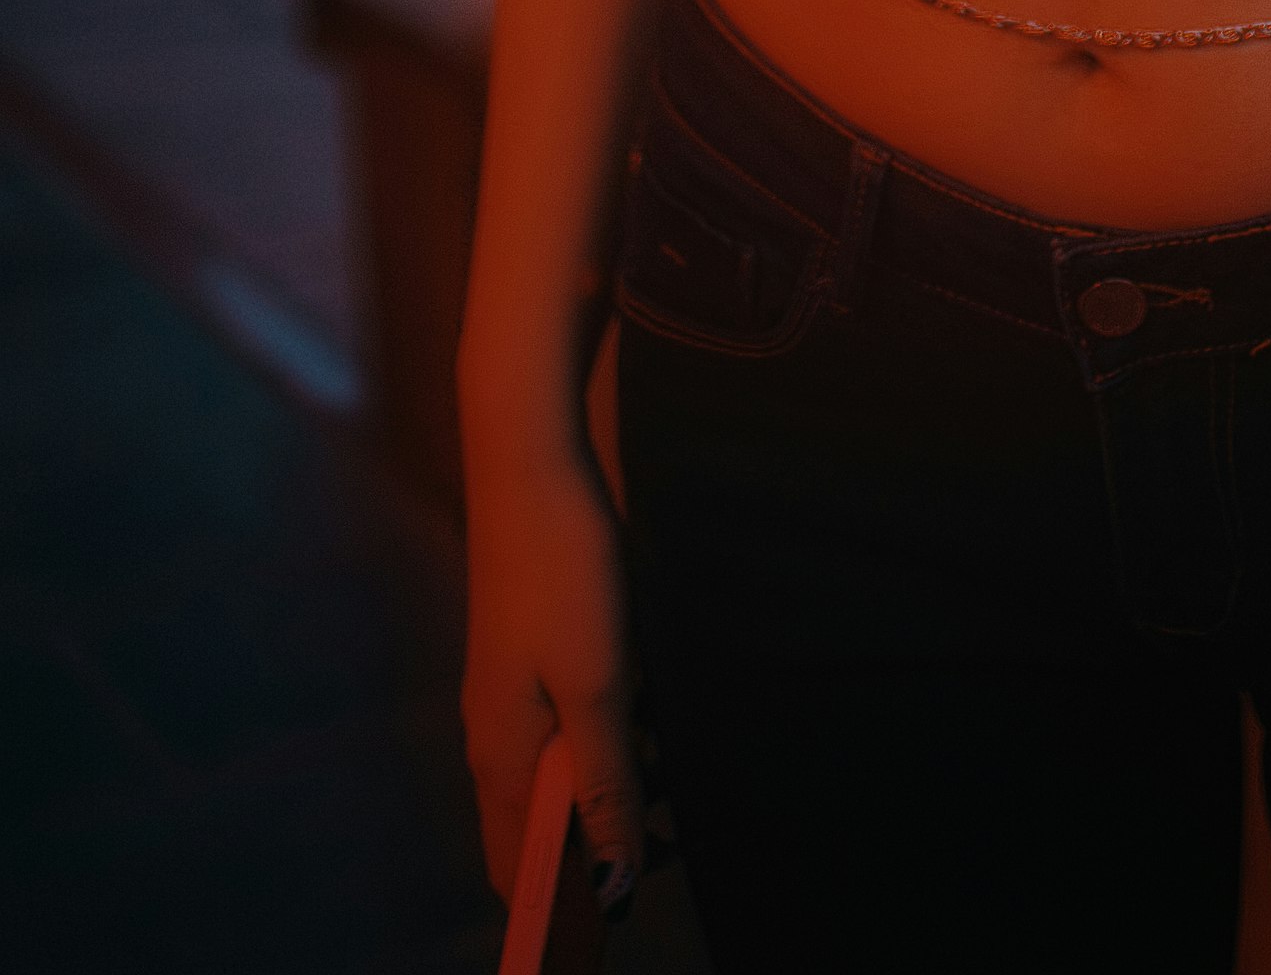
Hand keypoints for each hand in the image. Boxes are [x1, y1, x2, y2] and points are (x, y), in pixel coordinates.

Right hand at [461, 444, 645, 910]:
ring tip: (671, 774)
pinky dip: (606, 740)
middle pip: (539, 830)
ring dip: (609, 790)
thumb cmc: (564, 577)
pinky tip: (649, 717)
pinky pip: (566, 729)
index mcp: (503, 760)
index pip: (520, 872)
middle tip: (671, 836)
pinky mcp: (531, 658)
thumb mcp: (596, 689)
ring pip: (558, 777)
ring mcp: (509, 697)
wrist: (532, 465)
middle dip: (598, 849)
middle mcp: (495, 740)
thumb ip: (603, 786)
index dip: (565, 906)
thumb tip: (610, 887)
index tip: (625, 909)